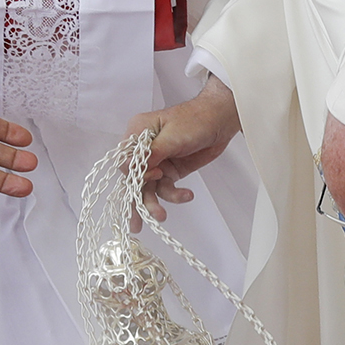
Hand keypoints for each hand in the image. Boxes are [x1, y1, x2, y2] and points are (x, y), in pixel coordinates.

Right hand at [125, 75, 239, 221]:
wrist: (219, 122)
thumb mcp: (172, 135)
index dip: (133, 175)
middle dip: (136, 201)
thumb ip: (153, 152)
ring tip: (162, 216)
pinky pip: (166, 189)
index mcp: (137, 133)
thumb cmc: (195, 120)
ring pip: (149, 188)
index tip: (151, 178)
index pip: (125, 160)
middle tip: (136, 224)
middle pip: (134, 179)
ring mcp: (157, 162)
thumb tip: (133, 167)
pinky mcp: (170, 171)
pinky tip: (187, 195)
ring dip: (155, 203)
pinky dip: (175, 195)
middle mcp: (144, 150)